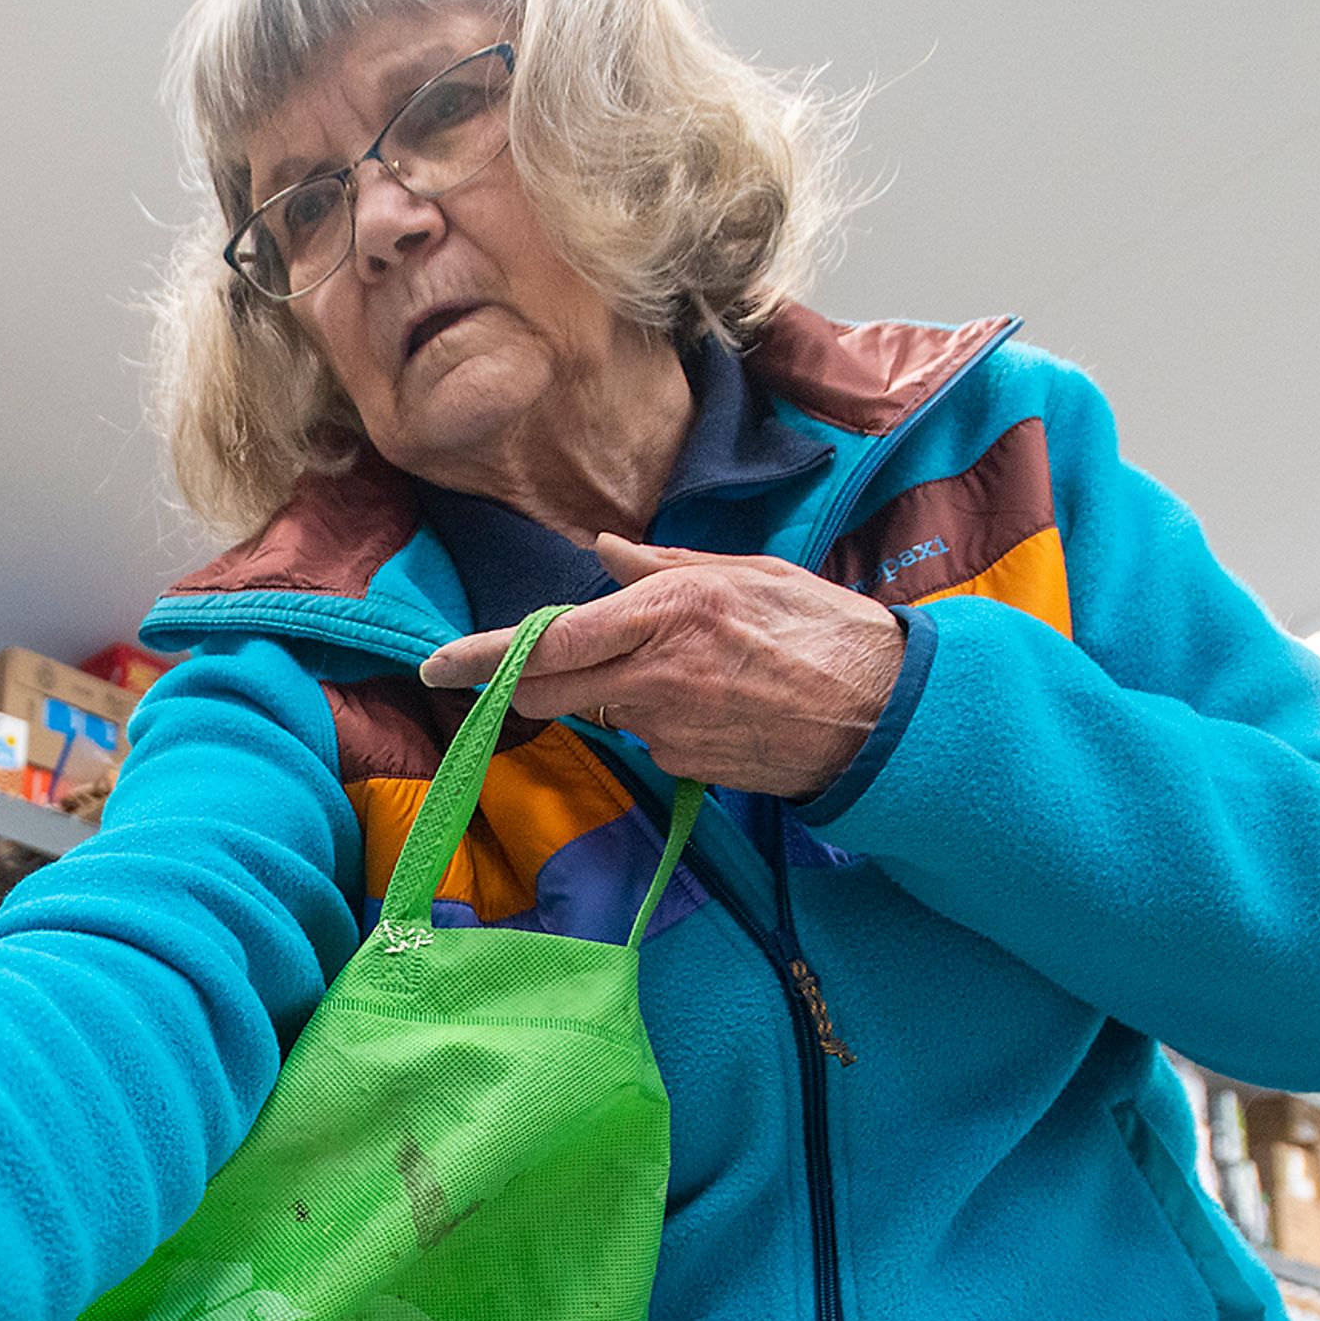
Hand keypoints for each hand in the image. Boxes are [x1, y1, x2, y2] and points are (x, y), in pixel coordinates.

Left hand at [417, 536, 905, 798]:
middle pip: (552, 689)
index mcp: (670, 612)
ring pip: (606, 711)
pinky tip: (717, 706)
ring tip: (693, 670)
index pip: (551, 640)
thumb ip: (664, 566)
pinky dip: (663, 722)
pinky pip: (650, 740)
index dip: (484, 656)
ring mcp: (669, 730)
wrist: (885, 714)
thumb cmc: (825, 630)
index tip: (434, 664)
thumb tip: (602, 551)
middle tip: (494, 674)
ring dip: (617, 692)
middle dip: (515, 684)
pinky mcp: (686, 769)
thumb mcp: (747, 575)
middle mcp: (657, 674)